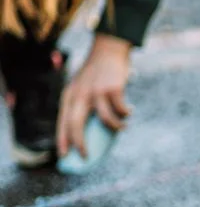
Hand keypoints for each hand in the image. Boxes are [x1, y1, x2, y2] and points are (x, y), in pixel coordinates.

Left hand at [58, 34, 132, 157]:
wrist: (108, 50)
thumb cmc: (97, 74)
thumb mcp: (84, 88)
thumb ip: (85, 106)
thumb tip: (94, 131)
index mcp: (69, 95)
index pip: (62, 121)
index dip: (62, 139)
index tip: (63, 155)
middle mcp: (79, 94)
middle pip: (76, 124)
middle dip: (80, 143)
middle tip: (85, 156)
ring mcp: (96, 91)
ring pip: (104, 119)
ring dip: (115, 128)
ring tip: (123, 128)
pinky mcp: (112, 88)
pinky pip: (120, 110)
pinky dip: (126, 114)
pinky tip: (129, 112)